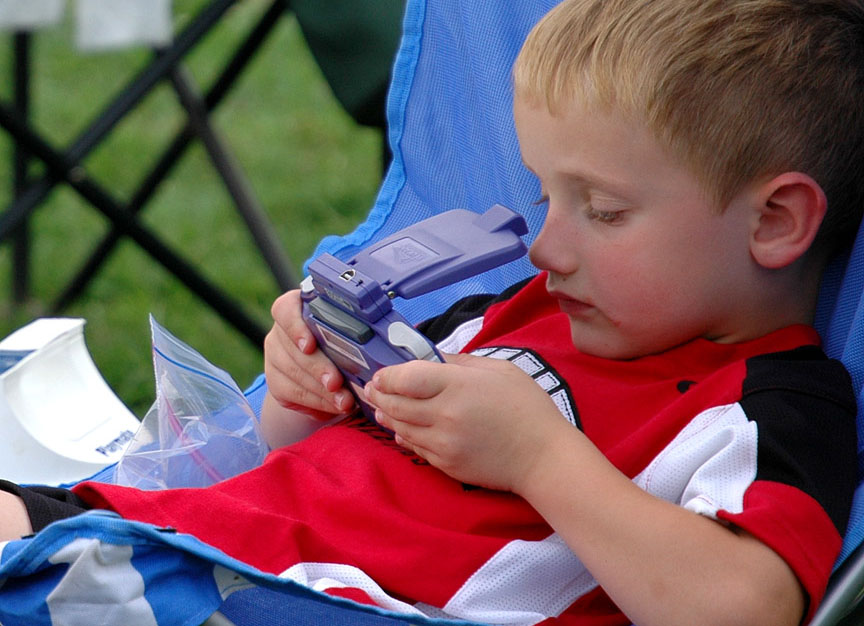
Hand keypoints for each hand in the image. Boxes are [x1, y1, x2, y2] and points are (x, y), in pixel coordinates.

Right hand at [263, 289, 355, 419]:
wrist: (323, 374)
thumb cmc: (341, 346)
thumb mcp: (347, 334)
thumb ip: (354, 333)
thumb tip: (381, 344)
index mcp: (298, 309)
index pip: (285, 309)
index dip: (295, 326)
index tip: (310, 345)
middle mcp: (281, 331)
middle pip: (291, 347)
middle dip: (318, 368)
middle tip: (337, 383)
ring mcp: (276, 356)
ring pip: (292, 373)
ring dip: (321, 390)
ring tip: (344, 400)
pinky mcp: (275, 381)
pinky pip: (293, 393)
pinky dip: (317, 402)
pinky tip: (334, 405)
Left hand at [364, 353, 567, 491]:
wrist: (543, 457)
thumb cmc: (527, 408)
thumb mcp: (499, 371)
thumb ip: (461, 362)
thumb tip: (432, 357)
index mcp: (458, 386)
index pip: (406, 378)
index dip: (388, 375)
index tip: (382, 373)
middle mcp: (445, 415)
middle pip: (396, 404)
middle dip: (379, 394)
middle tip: (371, 388)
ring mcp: (443, 443)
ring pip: (400, 427)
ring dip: (386, 415)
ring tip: (379, 406)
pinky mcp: (446, 465)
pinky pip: (415, 448)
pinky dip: (404, 436)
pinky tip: (401, 428)